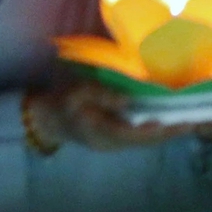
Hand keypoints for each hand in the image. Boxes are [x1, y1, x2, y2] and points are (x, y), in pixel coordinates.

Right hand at [23, 80, 207, 150]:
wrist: (45, 119)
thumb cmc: (58, 103)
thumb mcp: (74, 94)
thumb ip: (100, 94)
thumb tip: (128, 98)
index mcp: (101, 132)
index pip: (135, 134)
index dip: (157, 130)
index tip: (176, 123)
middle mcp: (112, 143)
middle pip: (146, 141)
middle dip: (169, 132)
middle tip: (191, 122)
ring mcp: (113, 143)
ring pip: (145, 141)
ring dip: (165, 132)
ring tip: (184, 121)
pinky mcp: (114, 138)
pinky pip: (139, 136)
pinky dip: (154, 129)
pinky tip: (164, 120)